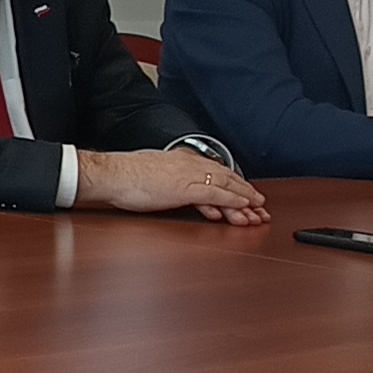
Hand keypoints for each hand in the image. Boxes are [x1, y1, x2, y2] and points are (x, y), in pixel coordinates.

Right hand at [76, 147, 269, 225]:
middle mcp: (189, 165)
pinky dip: (232, 201)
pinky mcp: (185, 189)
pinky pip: (216, 195)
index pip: (214, 171)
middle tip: (261, 206)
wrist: (112, 174)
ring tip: (259, 211)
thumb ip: (170, 182)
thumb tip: (177, 191)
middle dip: (245, 192)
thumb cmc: (125, 177)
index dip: (232, 183)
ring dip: (245, 199)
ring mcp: (188, 176)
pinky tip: (243, 209)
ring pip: (226, 186)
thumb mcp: (153, 176)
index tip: (244, 195)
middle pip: (225, 177)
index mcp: (181, 161)